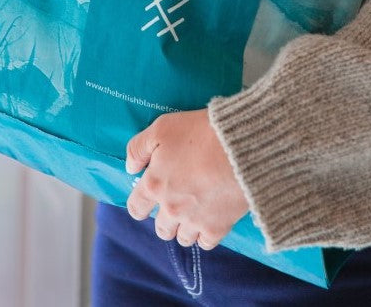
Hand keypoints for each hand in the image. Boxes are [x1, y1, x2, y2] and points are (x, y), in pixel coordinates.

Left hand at [126, 109, 247, 248]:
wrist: (239, 146)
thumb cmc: (200, 133)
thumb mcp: (162, 127)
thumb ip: (138, 148)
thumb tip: (131, 168)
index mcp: (154, 185)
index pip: (136, 208)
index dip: (141, 204)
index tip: (149, 198)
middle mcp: (170, 209)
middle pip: (161, 228)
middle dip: (166, 217)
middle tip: (178, 201)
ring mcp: (193, 221)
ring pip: (182, 237)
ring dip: (185, 227)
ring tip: (196, 210)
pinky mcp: (217, 227)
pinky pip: (204, 243)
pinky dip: (205, 233)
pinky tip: (210, 217)